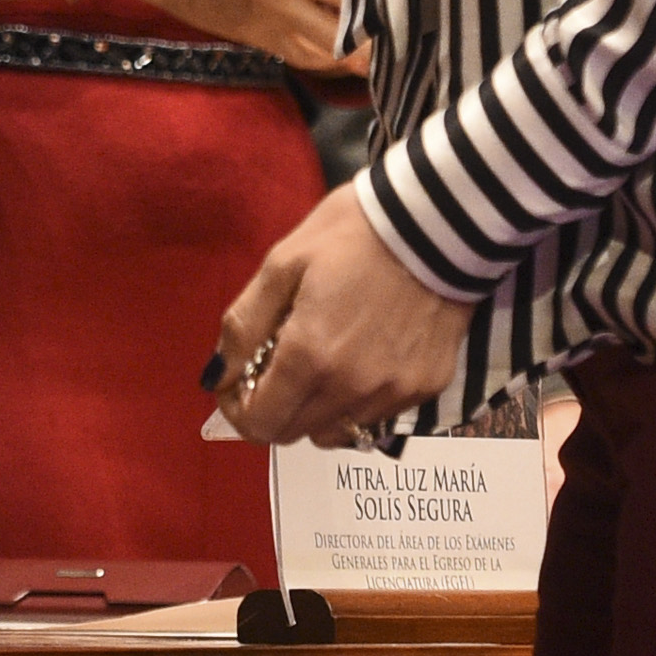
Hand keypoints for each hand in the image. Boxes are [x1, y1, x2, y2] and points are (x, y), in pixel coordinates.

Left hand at [211, 192, 474, 447]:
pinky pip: (376, 417)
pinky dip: (356, 401)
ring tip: (320, 359)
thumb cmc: (353, 233)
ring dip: (314, 407)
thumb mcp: (282, 264)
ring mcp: (393, 392)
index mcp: (309, 356)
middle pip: (294, 433)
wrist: (438, 222)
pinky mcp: (425, 387)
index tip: (239, 379)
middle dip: (272, 407)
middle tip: (274, 364)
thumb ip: (244, 326)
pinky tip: (359, 358)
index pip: (260, 425)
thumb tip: (217, 375)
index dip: (238, 408)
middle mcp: (351, 387)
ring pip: (335, 431)